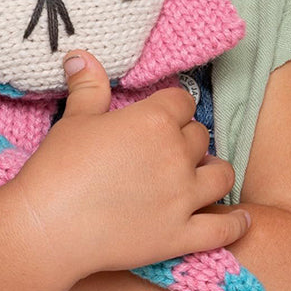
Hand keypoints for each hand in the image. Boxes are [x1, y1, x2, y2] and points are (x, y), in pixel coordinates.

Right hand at [1, 51, 249, 281]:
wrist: (50, 225)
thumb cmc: (59, 167)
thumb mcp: (75, 118)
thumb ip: (88, 86)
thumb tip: (81, 55)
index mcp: (154, 121)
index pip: (181, 102)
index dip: (172, 106)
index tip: (164, 112)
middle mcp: (177, 156)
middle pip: (200, 136)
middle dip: (187, 138)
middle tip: (169, 146)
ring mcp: (183, 198)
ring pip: (221, 176)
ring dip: (214, 170)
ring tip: (202, 172)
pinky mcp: (181, 236)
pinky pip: (223, 229)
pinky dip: (236, 223)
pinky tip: (240, 218)